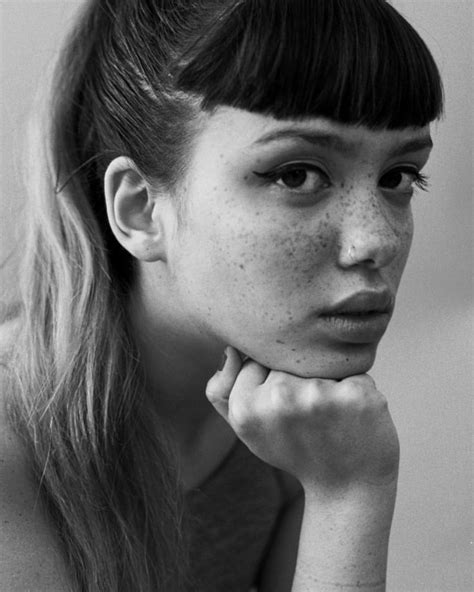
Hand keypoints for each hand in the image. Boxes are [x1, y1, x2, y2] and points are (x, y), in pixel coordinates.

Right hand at [206, 347, 398, 494]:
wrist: (347, 486)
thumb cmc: (294, 448)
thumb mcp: (247, 427)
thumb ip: (222, 390)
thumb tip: (230, 350)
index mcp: (246, 408)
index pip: (256, 359)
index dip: (272, 382)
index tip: (284, 412)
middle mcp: (279, 398)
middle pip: (288, 358)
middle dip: (300, 379)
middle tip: (309, 416)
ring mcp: (319, 396)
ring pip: (319, 361)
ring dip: (329, 381)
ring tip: (331, 414)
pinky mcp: (357, 395)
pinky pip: (353, 370)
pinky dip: (356, 388)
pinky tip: (354, 416)